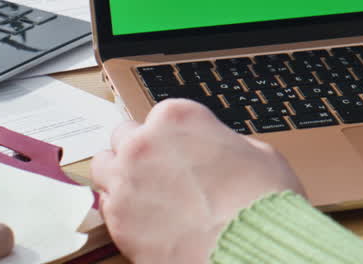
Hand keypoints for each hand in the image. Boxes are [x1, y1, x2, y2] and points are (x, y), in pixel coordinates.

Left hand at [90, 99, 302, 263]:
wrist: (246, 246)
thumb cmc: (259, 201)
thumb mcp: (257, 152)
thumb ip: (224, 143)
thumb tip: (219, 151)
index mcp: (178, 118)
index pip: (160, 115)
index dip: (173, 136)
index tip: (180, 149)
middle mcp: (144, 143)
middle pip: (124, 135)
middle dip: (140, 150)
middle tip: (160, 170)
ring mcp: (125, 179)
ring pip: (103, 165)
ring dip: (119, 174)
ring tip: (143, 192)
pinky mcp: (117, 218)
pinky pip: (104, 205)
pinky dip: (120, 209)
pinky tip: (143, 217)